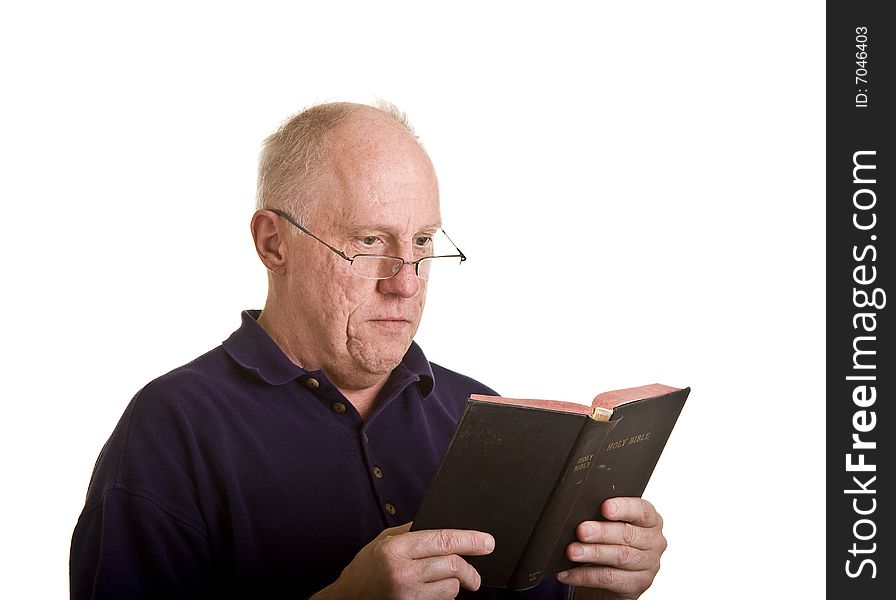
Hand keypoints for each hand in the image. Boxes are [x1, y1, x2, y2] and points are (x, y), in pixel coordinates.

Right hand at [312, 523, 494, 599]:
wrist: (348, 599)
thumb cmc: (366, 568)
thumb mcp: (384, 540)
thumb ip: (412, 531)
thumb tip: (444, 523)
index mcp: (396, 549)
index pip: (443, 541)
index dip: (470, 540)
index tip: (487, 542)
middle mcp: (403, 573)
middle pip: (453, 566)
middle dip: (470, 570)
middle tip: (475, 574)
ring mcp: (407, 596)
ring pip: (450, 588)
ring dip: (454, 585)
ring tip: (442, 581)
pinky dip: (443, 597)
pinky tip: (431, 592)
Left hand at [556, 498, 666, 599]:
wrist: (613, 575)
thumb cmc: (612, 542)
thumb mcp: (612, 524)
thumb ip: (603, 516)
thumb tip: (578, 511)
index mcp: (651, 520)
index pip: (641, 511)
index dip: (623, 508)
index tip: (605, 507)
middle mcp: (654, 542)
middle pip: (627, 534)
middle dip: (601, 532)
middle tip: (581, 531)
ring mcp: (648, 565)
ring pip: (619, 556)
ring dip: (593, 553)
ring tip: (572, 551)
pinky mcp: (637, 585)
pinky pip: (609, 578)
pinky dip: (585, 575)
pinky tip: (569, 573)